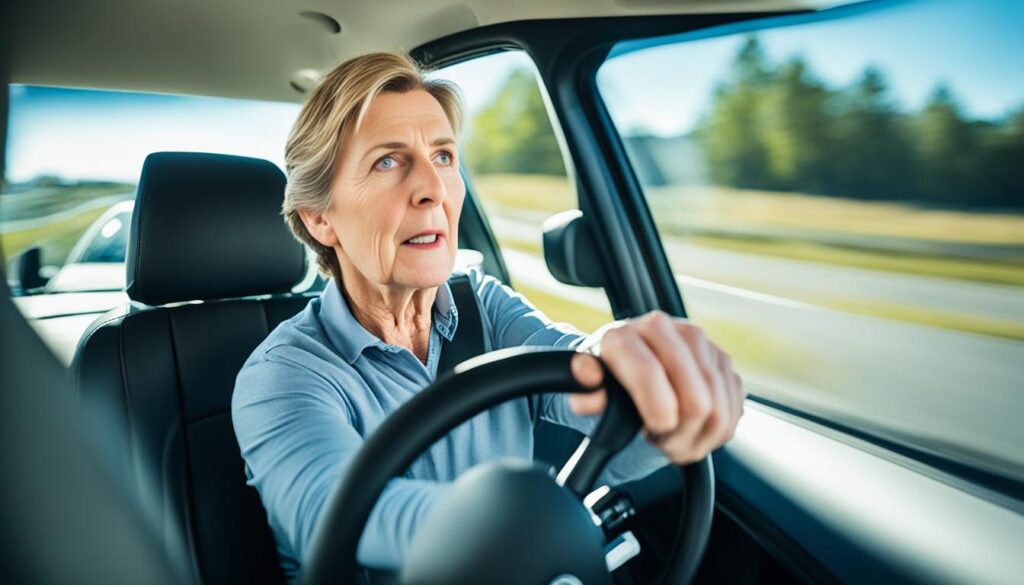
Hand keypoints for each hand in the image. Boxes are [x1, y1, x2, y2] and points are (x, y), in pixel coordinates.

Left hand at [569, 311, 744, 464]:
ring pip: (720, 411)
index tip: (651, 434)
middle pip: (696, 400)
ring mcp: (702, 344)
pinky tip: (690, 431)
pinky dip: (714, 433)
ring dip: (697, 438)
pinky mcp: (723, 362)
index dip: (655, 416)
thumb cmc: (607, 382)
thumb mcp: (586, 390)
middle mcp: (670, 330)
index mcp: (628, 334)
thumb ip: (584, 390)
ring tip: (672, 439)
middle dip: (679, 434)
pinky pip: (733, 411)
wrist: (629, 367)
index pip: (650, 375)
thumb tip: (588, 377)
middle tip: (659, 441)